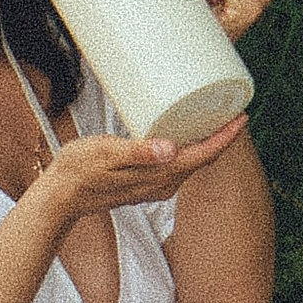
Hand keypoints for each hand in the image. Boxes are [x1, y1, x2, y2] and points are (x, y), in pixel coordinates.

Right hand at [34, 119, 249, 222]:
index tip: (241, 115)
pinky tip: (184, 132)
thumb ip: (138, 152)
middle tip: (232, 106)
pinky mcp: (146, 182)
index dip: (226, 136)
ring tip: (214, 115)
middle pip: (203, 158)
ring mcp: (156, 185)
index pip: (204, 156)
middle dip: (221, 135)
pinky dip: (189, 147)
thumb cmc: (80, 172)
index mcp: (160, 176)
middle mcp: (163, 184)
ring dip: (207, 141)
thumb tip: (170, 150)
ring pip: (192, 162)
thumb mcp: (106, 154)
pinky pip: (178, 164)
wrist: (61, 196)